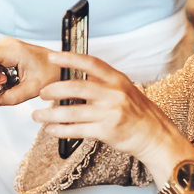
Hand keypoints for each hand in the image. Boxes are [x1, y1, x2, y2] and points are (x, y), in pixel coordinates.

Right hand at [0, 38, 60, 105]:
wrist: (58, 66)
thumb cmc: (50, 72)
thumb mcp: (32, 89)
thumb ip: (11, 97)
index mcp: (12, 50)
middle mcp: (5, 45)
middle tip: (5, 86)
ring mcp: (3, 47)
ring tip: (8, 83)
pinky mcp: (3, 52)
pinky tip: (8, 79)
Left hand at [34, 53, 193, 175]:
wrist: (155, 136)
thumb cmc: (136, 112)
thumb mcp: (123, 89)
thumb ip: (102, 83)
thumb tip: (72, 78)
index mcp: (117, 79)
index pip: (91, 63)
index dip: (70, 58)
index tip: (52, 57)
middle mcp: (114, 94)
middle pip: (77, 88)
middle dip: (54, 90)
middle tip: (42, 93)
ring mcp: (110, 113)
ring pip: (72, 112)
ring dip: (50, 114)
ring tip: (38, 116)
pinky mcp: (107, 131)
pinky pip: (77, 130)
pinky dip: (60, 130)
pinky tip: (51, 130)